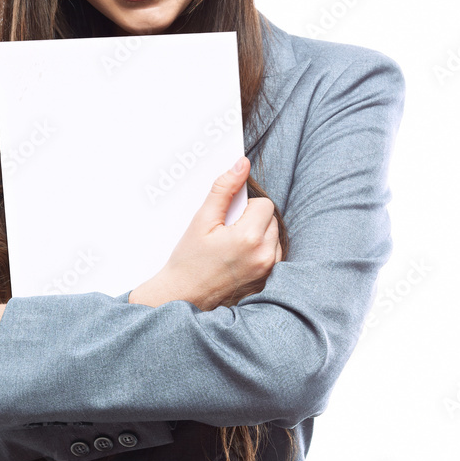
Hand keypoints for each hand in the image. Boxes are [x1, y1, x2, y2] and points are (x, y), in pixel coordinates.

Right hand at [129, 156, 281, 310]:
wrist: (184, 296)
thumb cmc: (189, 261)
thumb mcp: (202, 220)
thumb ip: (224, 188)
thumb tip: (241, 164)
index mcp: (249, 238)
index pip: (264, 204)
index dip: (245, 207)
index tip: (228, 219)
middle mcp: (264, 256)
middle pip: (271, 219)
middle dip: (252, 220)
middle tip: (226, 233)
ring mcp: (268, 271)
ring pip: (274, 237)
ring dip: (258, 235)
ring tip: (232, 247)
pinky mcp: (268, 281)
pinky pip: (274, 255)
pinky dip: (260, 252)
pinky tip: (239, 259)